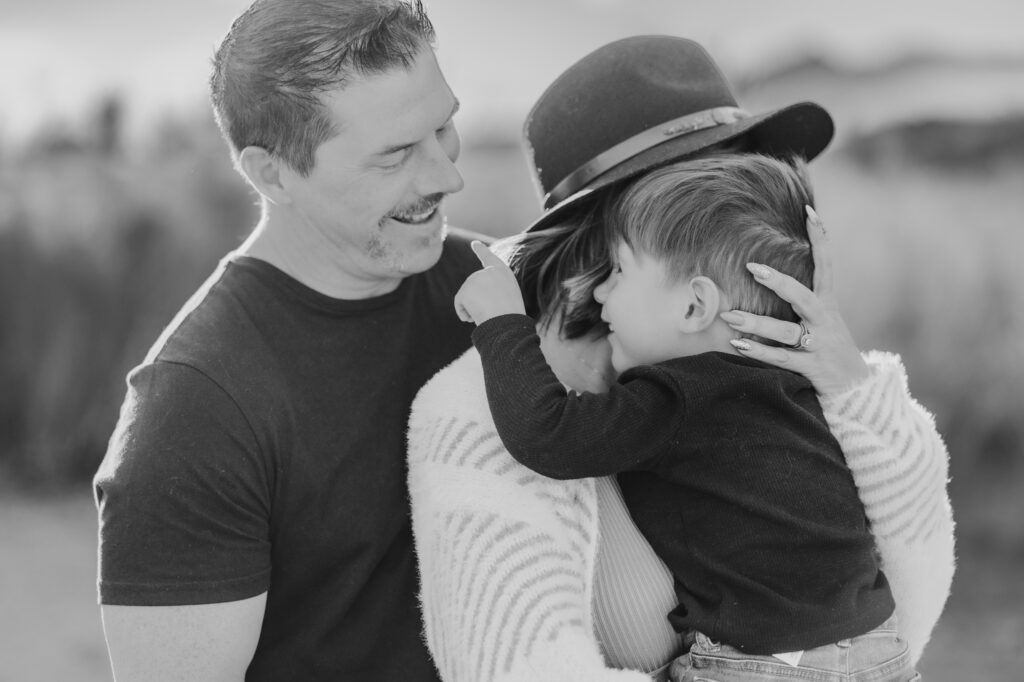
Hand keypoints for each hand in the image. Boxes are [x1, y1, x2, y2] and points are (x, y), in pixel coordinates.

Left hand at [454, 241, 526, 324]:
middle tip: (493, 313)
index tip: (474, 244)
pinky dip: (463, 313)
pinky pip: (460, 303)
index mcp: (503, 272)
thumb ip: (492, 291)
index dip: (482, 251)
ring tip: (487, 315)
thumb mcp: (506, 299)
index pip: (489, 258)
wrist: (507, 323)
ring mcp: (476, 278)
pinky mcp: (466, 289)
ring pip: (467, 297)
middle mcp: (489, 271)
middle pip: (474, 288)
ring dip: (473, 310)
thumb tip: (472, 298)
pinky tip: (472, 318)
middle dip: (478, 303)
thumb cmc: (510, 317)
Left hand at [719, 206, 868, 394]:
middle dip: (779, 283)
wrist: (857, 388)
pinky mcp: (811, 367)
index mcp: (827, 304)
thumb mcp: (822, 318)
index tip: (809, 211)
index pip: (826, 265)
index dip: (821, 238)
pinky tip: (738, 345)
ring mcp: (819, 344)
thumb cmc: (829, 347)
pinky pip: (782, 359)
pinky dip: (759, 352)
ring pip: (785, 332)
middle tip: (752, 267)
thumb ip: (803, 298)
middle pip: (803, 297)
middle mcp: (824, 321)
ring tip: (729, 317)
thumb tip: (774, 270)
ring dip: (756, 324)